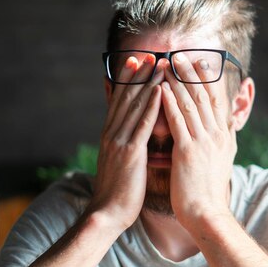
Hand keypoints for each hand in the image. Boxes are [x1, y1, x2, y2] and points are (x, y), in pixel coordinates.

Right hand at [89, 55, 162, 228]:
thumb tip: (131, 133)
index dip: (127, 79)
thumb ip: (124, 143)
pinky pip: (142, 124)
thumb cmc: (118, 190)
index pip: (119, 100)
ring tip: (159, 64)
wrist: (107, 213)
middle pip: (126, 97)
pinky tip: (160, 90)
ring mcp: (120, 141)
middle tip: (149, 53)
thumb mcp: (119, 161)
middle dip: (138, 74)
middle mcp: (112, 133)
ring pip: (135, 105)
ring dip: (148, 82)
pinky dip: (152, 105)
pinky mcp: (130, 153)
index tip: (136, 61)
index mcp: (110, 134)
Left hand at [160, 52, 236, 226]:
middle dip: (191, 73)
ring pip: (190, 103)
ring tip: (167, 63)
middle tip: (180, 54)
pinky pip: (177, 121)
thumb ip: (224, 140)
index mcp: (224, 136)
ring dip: (178, 81)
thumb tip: (228, 125)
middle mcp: (216, 134)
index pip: (216, 100)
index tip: (199, 62)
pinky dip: (169, 102)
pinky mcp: (187, 151)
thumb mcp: (224, 161)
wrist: (207, 214)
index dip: (207, 79)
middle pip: (203, 95)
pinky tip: (161, 88)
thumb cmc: (210, 191)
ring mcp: (203, 141)